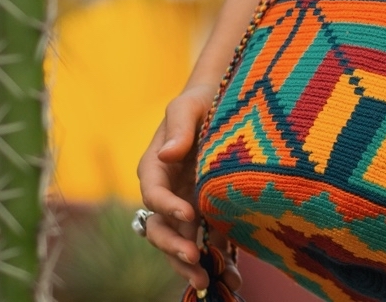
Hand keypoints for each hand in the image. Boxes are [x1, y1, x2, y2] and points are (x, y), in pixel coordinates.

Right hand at [137, 84, 241, 290]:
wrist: (220, 104)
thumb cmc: (199, 102)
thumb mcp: (187, 107)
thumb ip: (179, 128)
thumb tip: (167, 154)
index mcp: (155, 168)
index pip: (154, 195)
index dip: (168, 208)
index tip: (190, 214)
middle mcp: (167, 192)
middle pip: (161, 228)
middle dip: (174, 248)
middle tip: (195, 261)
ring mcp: (186, 205)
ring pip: (182, 241)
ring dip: (193, 264)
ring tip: (211, 283)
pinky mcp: (207, 212)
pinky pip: (208, 240)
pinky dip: (217, 259)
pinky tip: (231, 277)